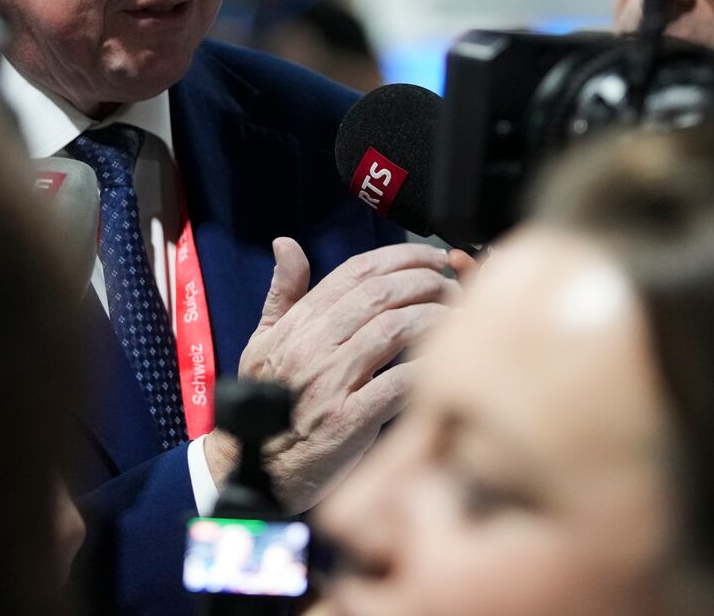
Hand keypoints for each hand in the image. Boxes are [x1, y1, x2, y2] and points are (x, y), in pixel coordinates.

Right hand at [203, 238, 466, 511]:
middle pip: (380, 295)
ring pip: (394, 330)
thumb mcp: (263, 342)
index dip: (400, 256)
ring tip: (457, 318)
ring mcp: (328, 383)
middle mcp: (311, 347)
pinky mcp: (347, 423)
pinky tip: (443, 363)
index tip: (432, 257)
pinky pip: (398, 383)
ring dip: (434, 317)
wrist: (255, 469)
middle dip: (426, 281)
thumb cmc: (266, 403)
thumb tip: (286, 244)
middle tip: (454, 285)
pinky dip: (426, 367)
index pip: (355, 273)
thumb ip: (283, 294)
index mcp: (297, 324)